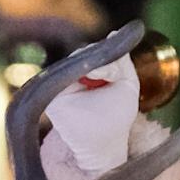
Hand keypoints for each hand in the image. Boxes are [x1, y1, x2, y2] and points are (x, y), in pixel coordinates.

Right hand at [42, 55, 139, 179]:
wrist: (103, 145)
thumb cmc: (117, 118)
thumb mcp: (128, 84)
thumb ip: (123, 60)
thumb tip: (113, 34)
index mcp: (94, 75)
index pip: (98, 53)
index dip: (108, 52)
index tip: (116, 63)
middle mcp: (76, 77)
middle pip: (84, 53)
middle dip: (100, 57)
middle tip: (111, 72)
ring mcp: (62, 85)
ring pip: (73, 60)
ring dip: (90, 63)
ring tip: (101, 75)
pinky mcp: (51, 94)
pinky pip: (58, 74)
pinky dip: (75, 71)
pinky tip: (89, 76)